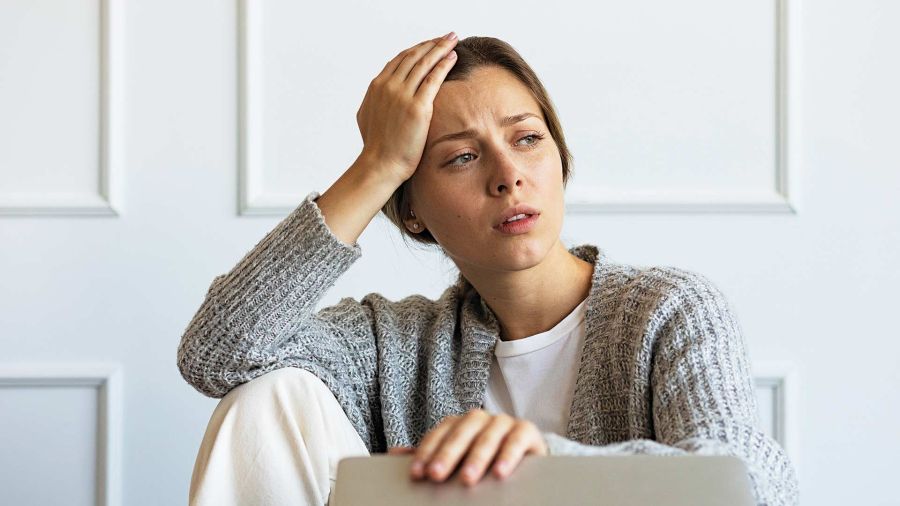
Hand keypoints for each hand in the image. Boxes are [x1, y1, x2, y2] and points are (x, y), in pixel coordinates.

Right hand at [355, 31, 458, 184]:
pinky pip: (433, 78)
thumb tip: (379, 94)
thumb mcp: (368, 115)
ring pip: (424, 63)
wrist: (380, 164)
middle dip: (432, 43)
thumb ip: (375, 100)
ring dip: (440, 48)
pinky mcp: (417, 107)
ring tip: (452, 40)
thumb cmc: (376, 146)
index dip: (417, 49)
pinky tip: (452, 57)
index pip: (400, 60)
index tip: (430, 45)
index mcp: (377, 86)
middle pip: (413, 56)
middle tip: (447, 36)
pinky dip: (443, 64)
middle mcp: (388, 86)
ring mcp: (402, 95)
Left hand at [406, 409, 547, 486]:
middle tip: (437, 475)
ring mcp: (503, 422)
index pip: (439, 434)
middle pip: (461, 432)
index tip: (418, 474)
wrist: (525, 461)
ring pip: (488, 435)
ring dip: (477, 457)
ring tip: (467, 479)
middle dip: (448, 454)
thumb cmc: (484, 462)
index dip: (427, 452)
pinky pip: (517, 439)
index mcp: (459, 423)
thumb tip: (394, 454)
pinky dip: (508, 455)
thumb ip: (431, 456)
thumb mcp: (456, 460)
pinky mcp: (526, 430)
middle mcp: (480, 418)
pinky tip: (500, 472)